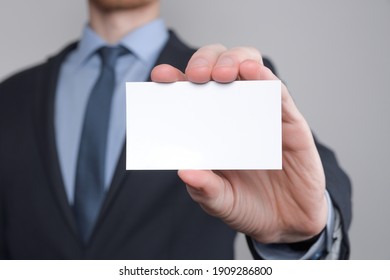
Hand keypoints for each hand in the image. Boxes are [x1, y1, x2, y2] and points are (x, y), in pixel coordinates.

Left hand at [151, 44, 326, 243]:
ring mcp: (263, 114)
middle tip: (196, 76)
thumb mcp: (220, 202)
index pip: (191, 94)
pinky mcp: (290, 123)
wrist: (286, 224)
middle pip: (219, 69)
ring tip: (223, 74)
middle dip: (205, 63)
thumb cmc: (248, 206)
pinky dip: (267, 79)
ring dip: (235, 62)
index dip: (174, 80)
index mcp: (211, 128)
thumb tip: (185, 172)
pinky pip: (280, 94)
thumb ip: (204, 188)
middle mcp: (235, 114)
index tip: (160, 76)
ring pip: (250, 69)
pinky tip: (254, 73)